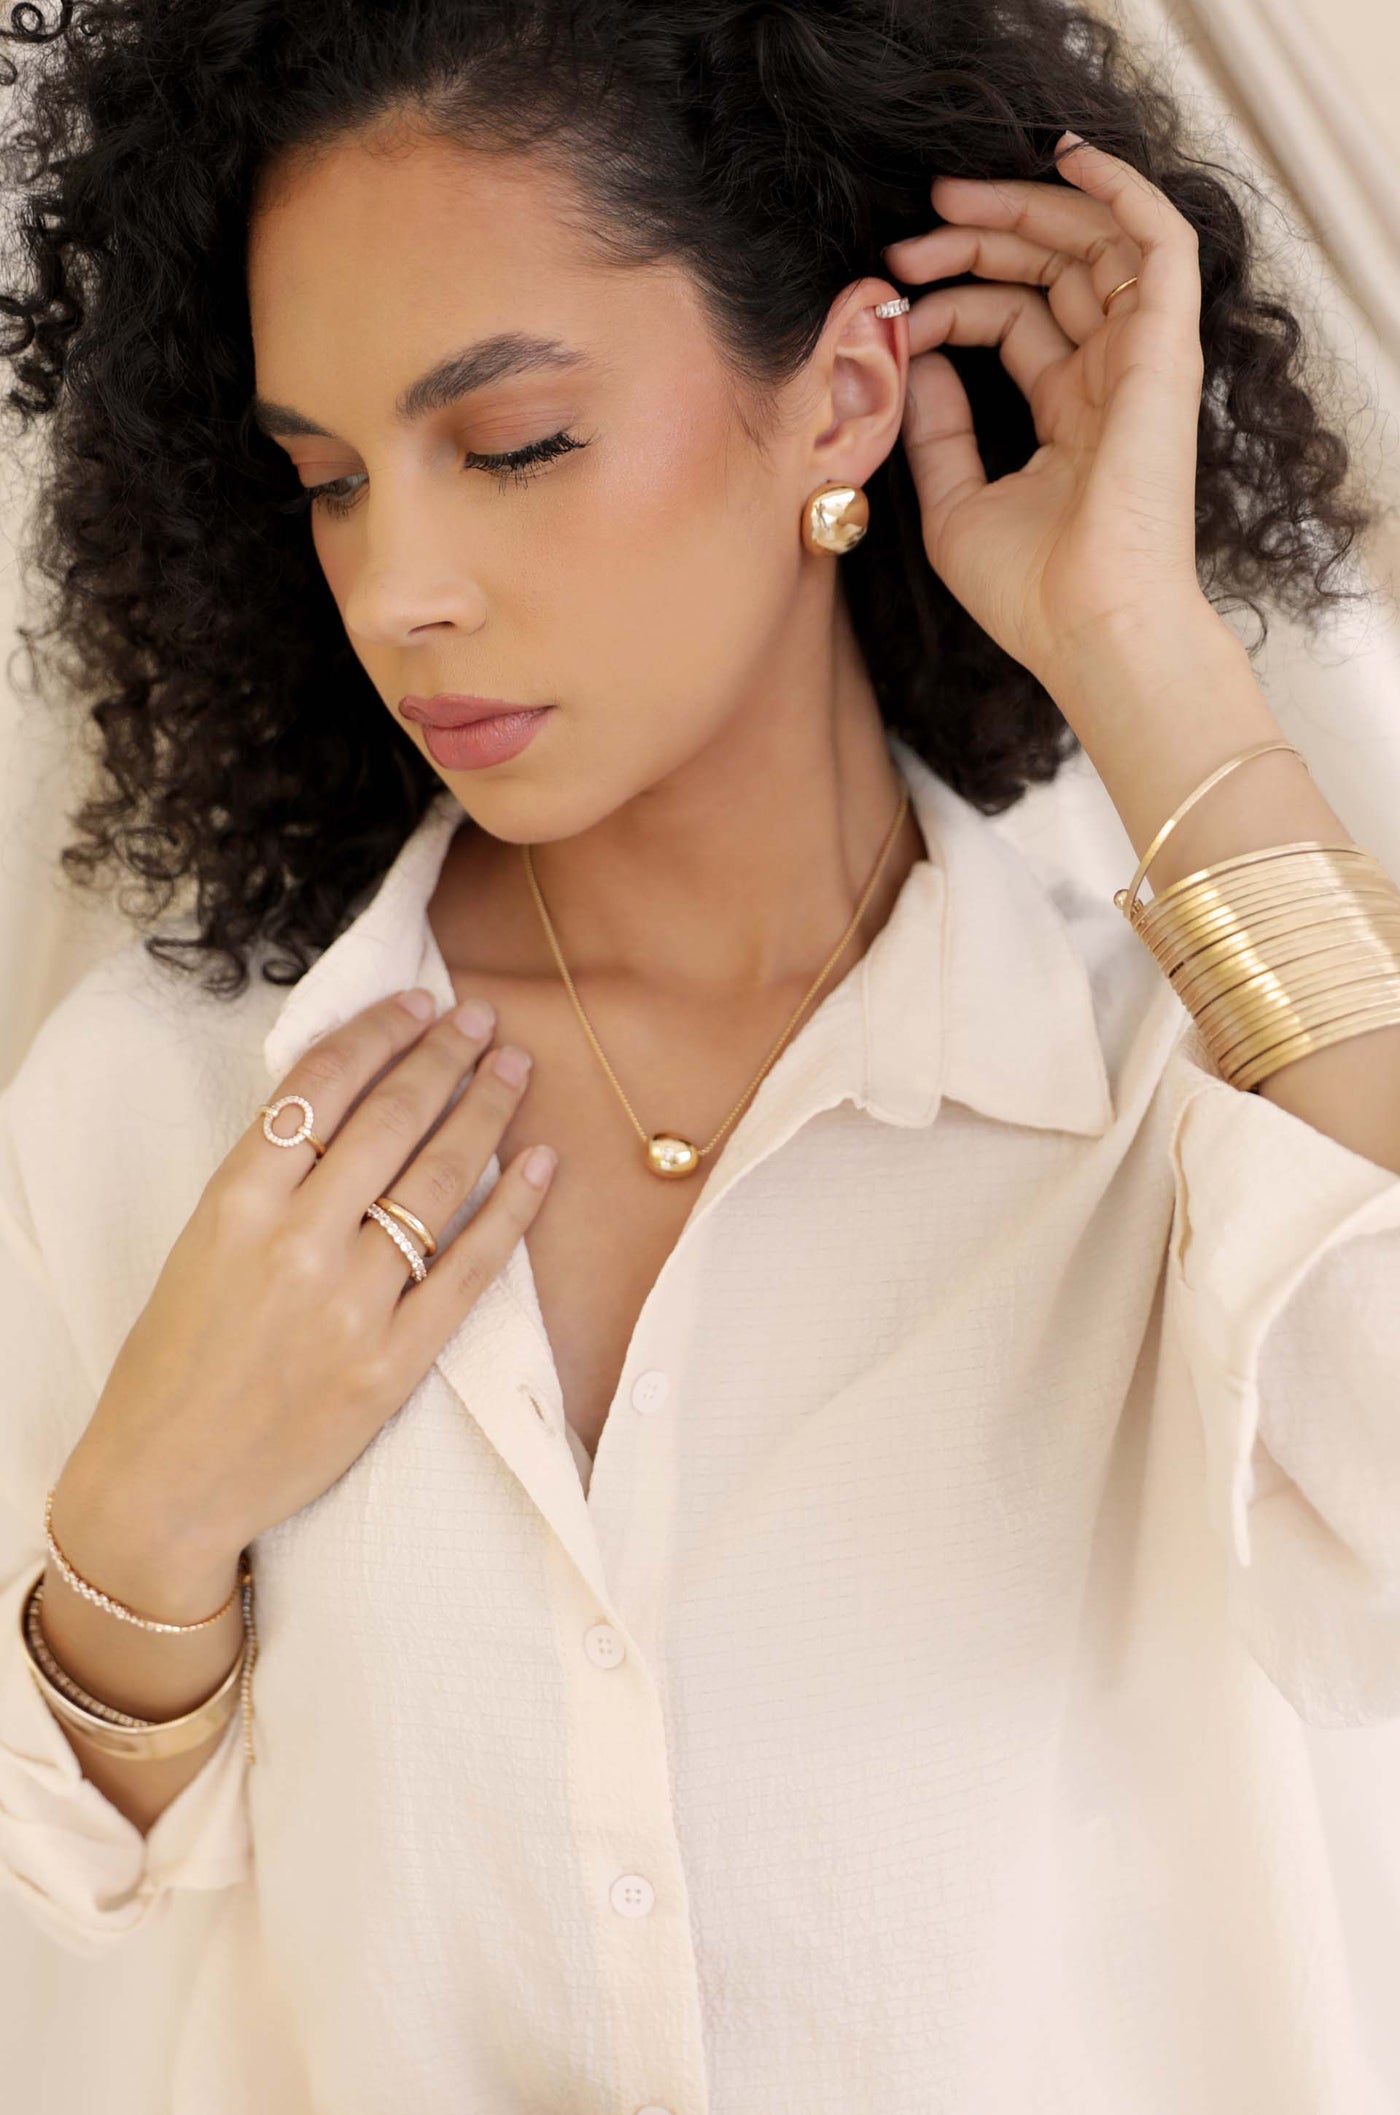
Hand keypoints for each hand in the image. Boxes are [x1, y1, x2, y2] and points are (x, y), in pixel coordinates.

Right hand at [54, 991, 556, 1572]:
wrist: (168, 1483)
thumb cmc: (178, 1359)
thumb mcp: (202, 1244)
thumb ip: (270, 1178)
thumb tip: (352, 1099)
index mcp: (235, 1202)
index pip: (320, 1087)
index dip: (378, 1032)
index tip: (419, 1002)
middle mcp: (294, 1242)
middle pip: (390, 1120)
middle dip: (444, 1057)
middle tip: (483, 1020)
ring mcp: (349, 1304)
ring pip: (437, 1182)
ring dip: (485, 1113)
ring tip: (513, 1070)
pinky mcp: (391, 1364)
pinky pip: (469, 1271)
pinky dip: (511, 1211)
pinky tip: (539, 1165)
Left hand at [881, 133, 1222, 706]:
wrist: (1090, 629)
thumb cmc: (1030, 592)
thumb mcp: (954, 504)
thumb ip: (933, 428)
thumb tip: (909, 357)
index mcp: (1068, 413)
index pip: (1012, 318)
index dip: (949, 296)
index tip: (889, 305)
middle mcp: (1109, 378)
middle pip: (1052, 269)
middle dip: (979, 237)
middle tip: (910, 233)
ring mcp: (1142, 360)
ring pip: (1095, 243)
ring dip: (1024, 209)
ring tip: (949, 199)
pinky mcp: (1166, 351)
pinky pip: (1159, 242)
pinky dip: (1122, 190)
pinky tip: (1069, 157)